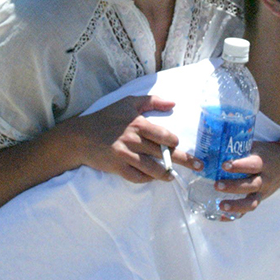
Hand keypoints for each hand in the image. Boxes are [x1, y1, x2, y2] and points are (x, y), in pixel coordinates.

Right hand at [69, 95, 189, 183]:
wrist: (80, 136)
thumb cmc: (106, 118)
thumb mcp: (127, 102)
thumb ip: (152, 101)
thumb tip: (173, 103)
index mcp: (137, 123)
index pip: (165, 135)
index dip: (175, 142)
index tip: (178, 144)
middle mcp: (133, 140)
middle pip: (163, 153)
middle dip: (183, 160)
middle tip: (199, 166)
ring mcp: (125, 155)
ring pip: (153, 169)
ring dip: (166, 174)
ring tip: (172, 176)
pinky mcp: (117, 168)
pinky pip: (137, 177)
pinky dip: (147, 178)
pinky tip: (152, 177)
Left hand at [213, 141, 279, 216]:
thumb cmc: (265, 153)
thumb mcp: (256, 147)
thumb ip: (239, 146)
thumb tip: (215, 141)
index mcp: (263, 164)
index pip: (252, 165)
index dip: (239, 166)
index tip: (224, 165)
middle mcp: (264, 180)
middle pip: (250, 186)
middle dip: (233, 187)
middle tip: (216, 184)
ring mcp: (263, 193)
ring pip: (251, 203)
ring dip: (235, 206)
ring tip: (220, 205)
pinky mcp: (259, 200)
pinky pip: (247, 211)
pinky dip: (234, 215)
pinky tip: (220, 216)